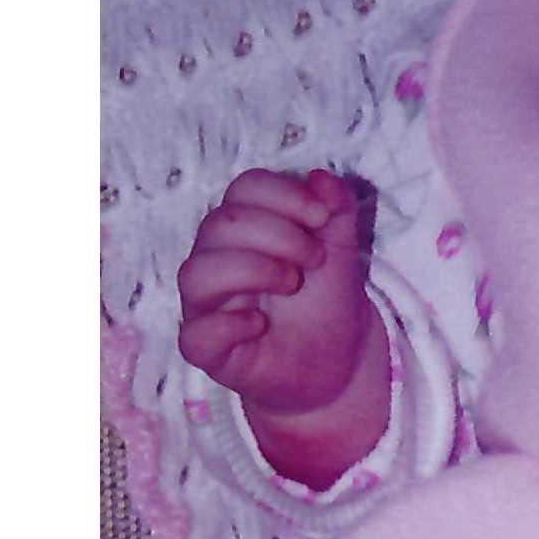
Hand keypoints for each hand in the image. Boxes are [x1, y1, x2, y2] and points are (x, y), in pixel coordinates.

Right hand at [176, 167, 376, 415]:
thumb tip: (321, 177)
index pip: (243, 189)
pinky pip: (195, 334)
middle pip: (221, 224)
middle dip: (279, 235)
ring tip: (292, 284)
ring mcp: (205, 306)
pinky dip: (229, 324)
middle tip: (314, 260)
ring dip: (253, 271)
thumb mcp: (342, 249)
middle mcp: (215, 260)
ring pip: (196, 273)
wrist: (338, 361)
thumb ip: (338, 210)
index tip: (323, 218)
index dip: (284, 195)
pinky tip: (261, 323)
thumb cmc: (325, 299)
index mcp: (244, 229)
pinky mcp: (208, 350)